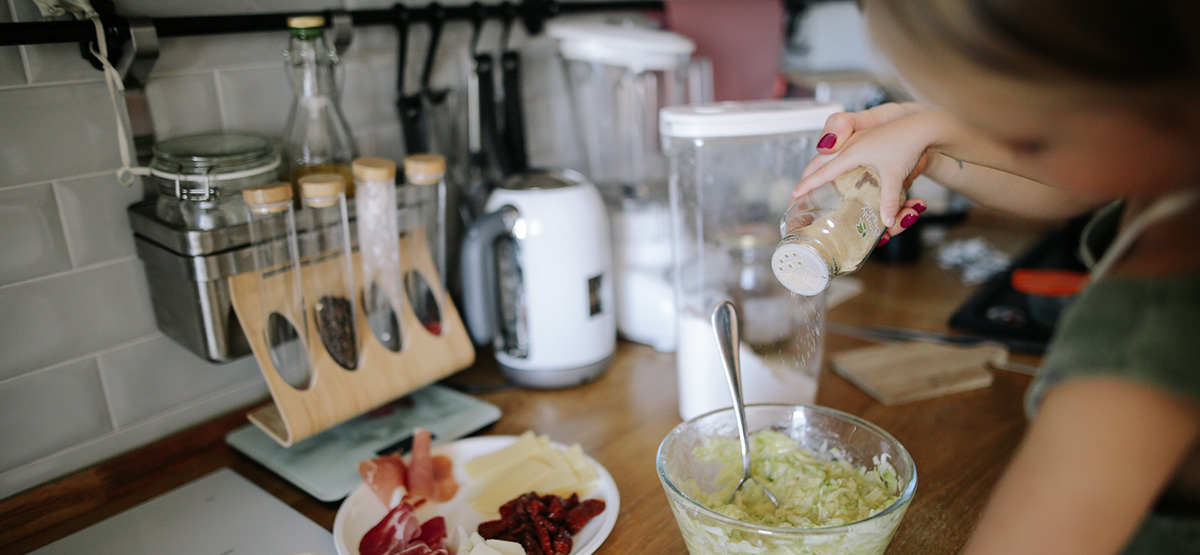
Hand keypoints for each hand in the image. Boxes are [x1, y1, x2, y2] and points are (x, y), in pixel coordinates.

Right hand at [795, 103, 935, 240]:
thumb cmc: (908, 144)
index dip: (809, 184)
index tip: (795, 194)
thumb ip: (888, 200)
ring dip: (820, 169)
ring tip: (810, 183)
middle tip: (798, 192)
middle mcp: (851, 146)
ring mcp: (858, 142)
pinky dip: (834, 162)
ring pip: (831, 156)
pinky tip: (835, 170)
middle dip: (808, 176)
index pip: (824, 171)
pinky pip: (843, 153)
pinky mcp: (867, 142)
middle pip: (821, 161)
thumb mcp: (896, 175)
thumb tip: (887, 223)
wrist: (924, 127)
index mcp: (853, 152)